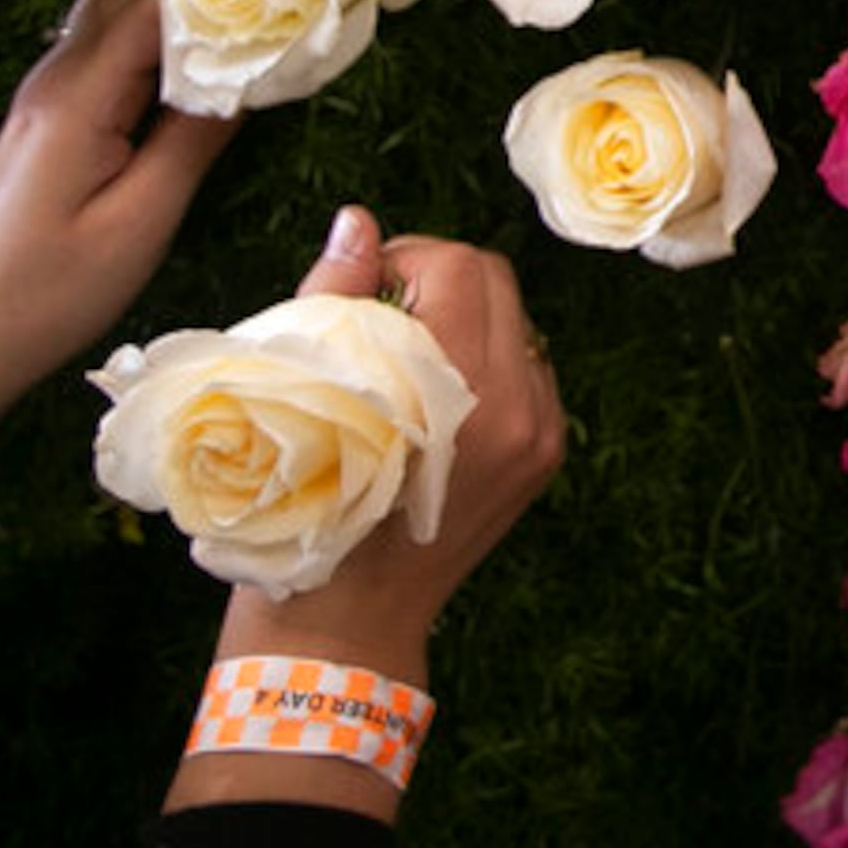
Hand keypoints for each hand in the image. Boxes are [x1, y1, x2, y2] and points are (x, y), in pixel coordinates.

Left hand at [0, 0, 237, 409]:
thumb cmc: (51, 290)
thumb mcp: (140, 221)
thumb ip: (195, 138)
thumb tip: (249, 76)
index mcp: (76, 98)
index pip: (149, 5)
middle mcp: (55, 78)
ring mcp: (49, 95)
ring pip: (117, 19)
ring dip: (176, 12)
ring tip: (246, 19)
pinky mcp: (53, 118)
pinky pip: (111, 56)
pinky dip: (156, 46)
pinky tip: (197, 67)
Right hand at [209, 210, 567, 694]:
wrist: (346, 625)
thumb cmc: (301, 511)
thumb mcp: (302, 398)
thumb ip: (337, 297)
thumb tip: (359, 223)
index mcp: (458, 392)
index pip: (458, 267)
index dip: (404, 257)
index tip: (361, 285)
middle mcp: (517, 409)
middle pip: (496, 282)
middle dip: (436, 279)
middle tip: (378, 310)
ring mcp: (540, 435)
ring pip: (515, 324)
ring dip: (463, 320)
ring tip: (402, 356)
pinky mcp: (546, 455)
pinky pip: (527, 370)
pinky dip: (484, 362)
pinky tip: (432, 396)